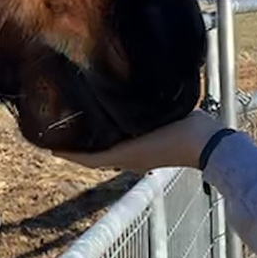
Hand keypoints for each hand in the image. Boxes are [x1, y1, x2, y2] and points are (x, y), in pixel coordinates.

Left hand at [57, 108, 223, 171]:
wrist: (208, 143)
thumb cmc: (182, 134)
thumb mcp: (153, 123)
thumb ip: (131, 114)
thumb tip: (107, 98)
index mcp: (126, 156)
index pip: (88, 159)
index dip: (68, 154)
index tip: (48, 146)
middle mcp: (129, 160)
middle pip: (95, 156)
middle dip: (78, 147)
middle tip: (60, 132)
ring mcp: (140, 158)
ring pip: (109, 152)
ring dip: (94, 143)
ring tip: (81, 126)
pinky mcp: (151, 151)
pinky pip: (122, 148)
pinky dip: (110, 140)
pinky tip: (111, 125)